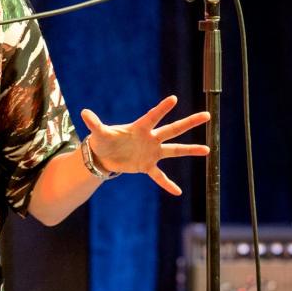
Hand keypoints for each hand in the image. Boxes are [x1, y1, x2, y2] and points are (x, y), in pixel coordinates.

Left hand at [80, 95, 209, 195]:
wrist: (103, 156)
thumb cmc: (103, 140)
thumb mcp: (99, 133)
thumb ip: (94, 123)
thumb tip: (83, 113)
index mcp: (139, 128)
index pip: (153, 116)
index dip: (162, 108)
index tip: (173, 98)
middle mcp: (150, 138)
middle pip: (172, 129)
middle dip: (189, 123)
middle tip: (206, 115)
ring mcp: (151, 152)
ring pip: (174, 150)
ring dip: (190, 150)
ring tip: (207, 150)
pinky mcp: (147, 166)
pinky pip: (159, 176)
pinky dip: (167, 184)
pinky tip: (177, 192)